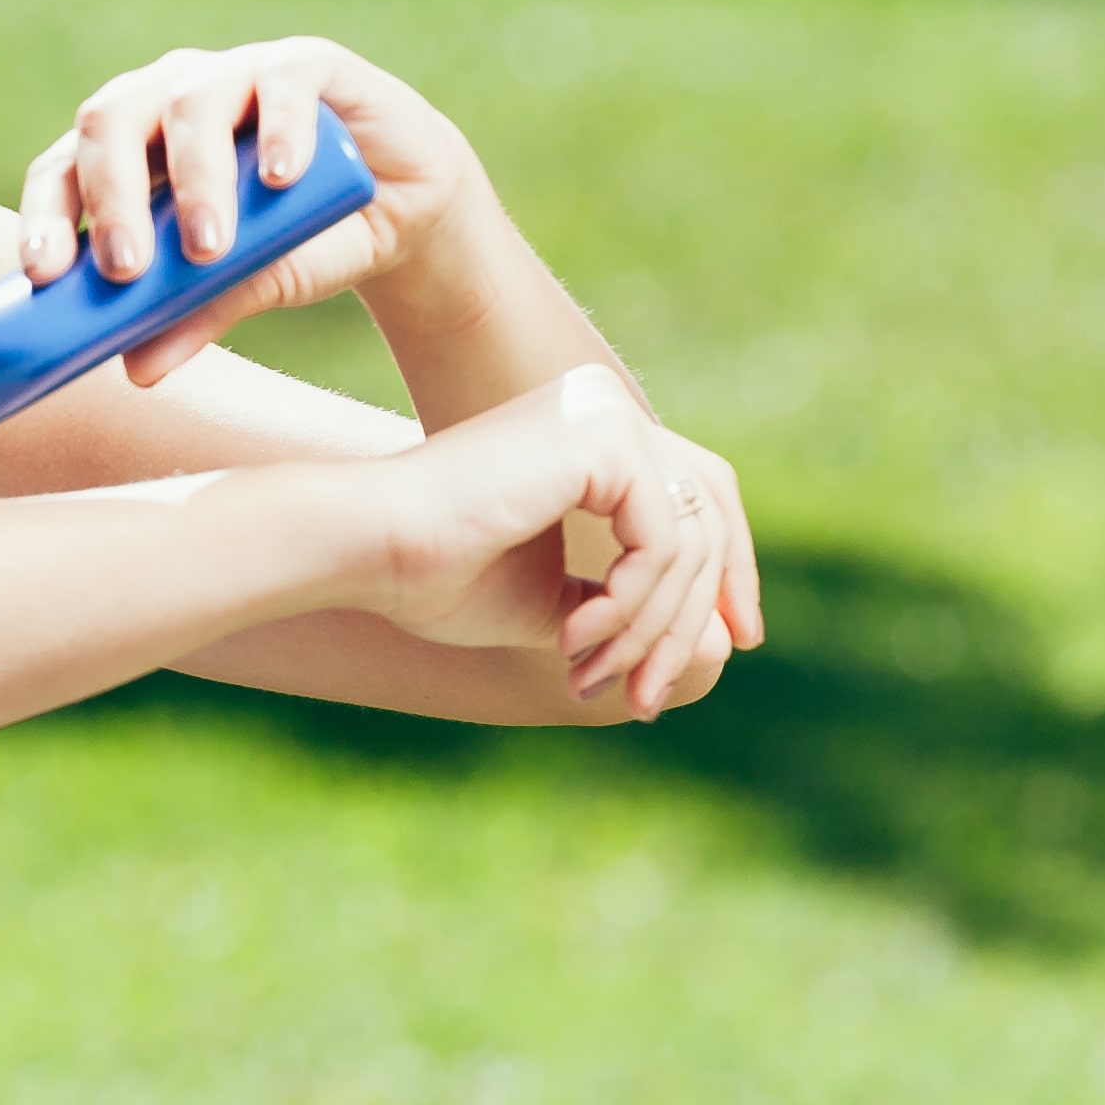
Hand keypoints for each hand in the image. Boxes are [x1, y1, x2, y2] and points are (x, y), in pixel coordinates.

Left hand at [15, 38, 482, 384]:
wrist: (402, 210)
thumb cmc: (305, 240)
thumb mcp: (251, 284)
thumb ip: (196, 313)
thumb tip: (137, 370)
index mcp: (133, 149)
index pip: (64, 168)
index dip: (45, 215)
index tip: (45, 274)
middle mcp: (172, 98)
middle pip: (110, 121)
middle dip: (110, 196)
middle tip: (127, 268)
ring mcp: (237, 72)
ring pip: (190, 101)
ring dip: (194, 178)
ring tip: (210, 246)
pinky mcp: (309, 63)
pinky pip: (282, 77)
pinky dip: (279, 126)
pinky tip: (280, 176)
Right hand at [346, 367, 755, 717]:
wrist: (370, 547)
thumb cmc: (439, 577)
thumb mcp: (561, 605)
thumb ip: (629, 609)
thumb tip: (720, 645)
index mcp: (593, 432)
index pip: (703, 494)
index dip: (732, 570)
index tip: (735, 644)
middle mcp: (606, 407)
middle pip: (710, 518)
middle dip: (691, 620)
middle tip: (647, 697)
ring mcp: (606, 415)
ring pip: (689, 543)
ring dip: (649, 631)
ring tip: (594, 677)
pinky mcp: (603, 440)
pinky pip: (663, 542)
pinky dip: (630, 607)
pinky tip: (576, 639)